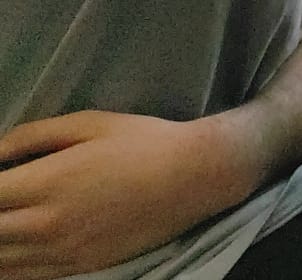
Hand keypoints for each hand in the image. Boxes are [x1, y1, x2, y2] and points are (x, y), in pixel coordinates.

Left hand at [0, 111, 258, 278]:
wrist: (196, 176)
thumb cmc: (144, 141)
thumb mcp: (88, 123)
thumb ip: (31, 136)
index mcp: (46, 182)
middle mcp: (47, 222)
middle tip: (0, 200)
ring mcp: (62, 251)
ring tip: (6, 221)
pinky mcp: (78, 267)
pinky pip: (23, 277)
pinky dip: (6, 266)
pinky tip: (10, 249)